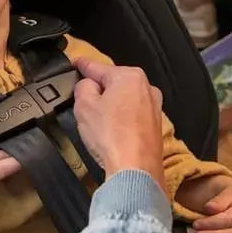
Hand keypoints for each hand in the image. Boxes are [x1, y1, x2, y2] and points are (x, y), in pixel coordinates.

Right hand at [72, 57, 165, 193]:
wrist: (135, 169)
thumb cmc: (110, 135)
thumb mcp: (84, 105)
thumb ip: (83, 87)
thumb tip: (88, 85)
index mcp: (129, 76)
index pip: (98, 67)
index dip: (83, 65)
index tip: (76, 62)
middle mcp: (146, 87)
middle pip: (114, 83)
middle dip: (98, 89)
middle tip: (82, 100)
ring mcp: (154, 107)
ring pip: (124, 99)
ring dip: (110, 105)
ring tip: (96, 121)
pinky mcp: (155, 126)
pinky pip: (132, 115)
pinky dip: (121, 119)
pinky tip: (112, 131)